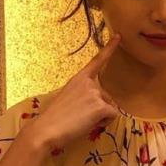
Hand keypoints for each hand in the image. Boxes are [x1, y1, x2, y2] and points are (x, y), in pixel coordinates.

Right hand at [30, 33, 120, 149]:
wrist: (46, 129)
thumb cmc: (54, 118)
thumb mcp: (69, 99)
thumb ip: (83, 95)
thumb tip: (98, 105)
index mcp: (79, 78)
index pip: (97, 61)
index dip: (110, 48)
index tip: (119, 36)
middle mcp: (88, 82)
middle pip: (106, 97)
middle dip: (99, 109)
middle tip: (79, 117)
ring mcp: (95, 93)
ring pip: (110, 107)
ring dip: (100, 117)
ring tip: (81, 121)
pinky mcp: (100, 106)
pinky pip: (112, 116)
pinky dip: (104, 123)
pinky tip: (88, 124)